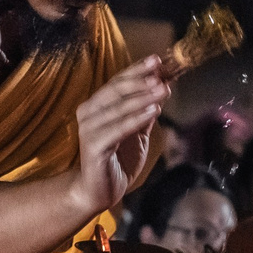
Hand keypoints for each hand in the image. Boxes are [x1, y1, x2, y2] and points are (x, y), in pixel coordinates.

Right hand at [72, 56, 170, 216]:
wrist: (98, 192)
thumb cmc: (117, 160)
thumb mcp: (137, 133)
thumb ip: (145, 112)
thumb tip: (163, 87)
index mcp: (96, 106)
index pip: (117, 82)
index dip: (137, 70)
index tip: (157, 60)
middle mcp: (88, 114)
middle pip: (116, 90)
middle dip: (141, 81)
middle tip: (162, 75)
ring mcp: (88, 130)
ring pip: (118, 108)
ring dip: (142, 98)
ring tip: (163, 90)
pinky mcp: (93, 147)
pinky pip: (117, 130)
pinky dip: (135, 119)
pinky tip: (153, 111)